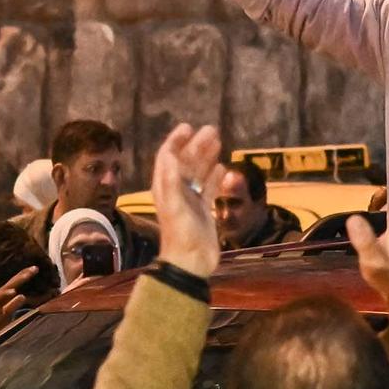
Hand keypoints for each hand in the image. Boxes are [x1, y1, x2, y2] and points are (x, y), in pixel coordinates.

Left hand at [150, 123, 224, 278]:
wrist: (191, 262)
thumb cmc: (180, 234)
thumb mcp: (174, 206)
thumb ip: (171, 181)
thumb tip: (171, 155)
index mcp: (165, 187)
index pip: (168, 158)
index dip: (175, 141)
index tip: (187, 126)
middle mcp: (177, 191)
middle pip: (186, 162)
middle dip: (197, 145)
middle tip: (212, 129)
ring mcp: (190, 200)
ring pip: (198, 172)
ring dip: (207, 157)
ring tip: (218, 141)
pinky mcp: (203, 210)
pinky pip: (209, 188)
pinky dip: (215, 177)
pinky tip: (223, 168)